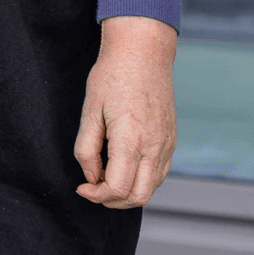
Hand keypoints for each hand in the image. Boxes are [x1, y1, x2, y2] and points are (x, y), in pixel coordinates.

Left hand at [75, 15, 177, 208]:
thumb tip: (91, 176)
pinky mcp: (171, 140)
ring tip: (105, 178)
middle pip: (138, 196)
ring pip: (152, 188)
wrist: (143, 53)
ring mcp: (167, 145)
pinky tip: (123, 167)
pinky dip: (141, 180)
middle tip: (92, 189)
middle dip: (113, 201)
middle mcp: (155, 147)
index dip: (96, 195)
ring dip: (128, 193)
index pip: (117, 188)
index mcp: (131, 140)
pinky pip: (159, 173)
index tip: (81, 187)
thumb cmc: (112, 77)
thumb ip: (86, 148)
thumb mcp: (89, 110)